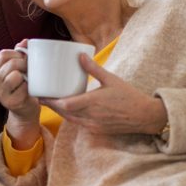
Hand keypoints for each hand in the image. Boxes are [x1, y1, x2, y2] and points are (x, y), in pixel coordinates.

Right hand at [0, 40, 41, 146]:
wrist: (24, 110)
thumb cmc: (21, 86)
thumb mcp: (18, 69)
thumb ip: (19, 54)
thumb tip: (25, 41)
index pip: (3, 54)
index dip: (16, 54)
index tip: (24, 59)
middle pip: (11, 64)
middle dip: (24, 64)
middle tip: (30, 69)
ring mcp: (0, 92)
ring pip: (15, 75)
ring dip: (26, 76)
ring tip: (28, 80)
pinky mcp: (10, 102)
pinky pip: (22, 88)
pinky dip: (29, 88)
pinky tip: (29, 90)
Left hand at [40, 54, 166, 135]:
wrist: (145, 116)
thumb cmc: (129, 96)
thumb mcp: (111, 79)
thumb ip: (93, 69)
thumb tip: (80, 55)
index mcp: (93, 102)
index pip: (65, 105)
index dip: (51, 101)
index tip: (41, 94)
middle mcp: (91, 116)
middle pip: (64, 113)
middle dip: (51, 106)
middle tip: (41, 97)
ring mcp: (93, 125)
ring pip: (70, 119)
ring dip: (60, 112)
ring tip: (50, 102)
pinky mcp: (96, 130)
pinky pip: (78, 123)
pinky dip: (71, 117)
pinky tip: (67, 110)